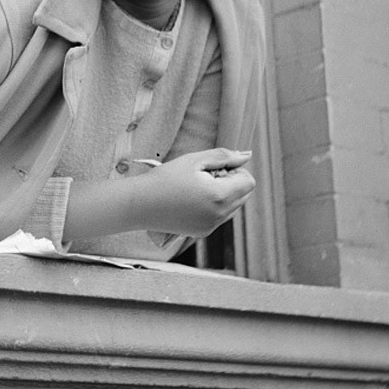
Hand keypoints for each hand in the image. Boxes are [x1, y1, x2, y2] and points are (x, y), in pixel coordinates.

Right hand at [62, 148, 255, 241]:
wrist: (140, 204)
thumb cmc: (165, 178)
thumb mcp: (194, 160)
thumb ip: (223, 156)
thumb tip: (247, 156)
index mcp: (219, 196)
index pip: (249, 182)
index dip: (235, 170)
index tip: (214, 167)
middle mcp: (219, 215)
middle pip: (244, 195)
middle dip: (230, 182)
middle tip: (203, 176)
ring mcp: (211, 226)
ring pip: (233, 206)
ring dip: (222, 194)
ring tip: (195, 188)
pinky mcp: (202, 232)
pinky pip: (220, 216)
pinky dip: (212, 206)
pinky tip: (190, 200)